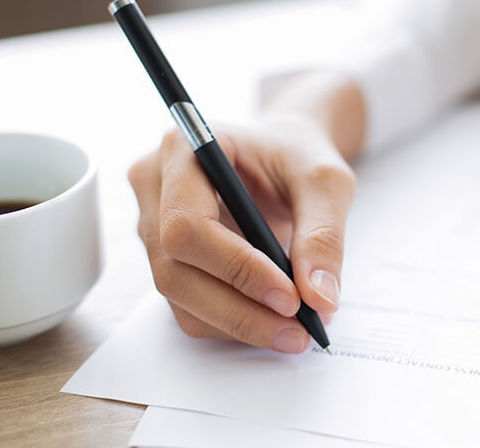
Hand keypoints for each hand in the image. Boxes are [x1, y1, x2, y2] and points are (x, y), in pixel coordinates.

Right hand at [128, 116, 354, 352]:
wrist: (284, 159)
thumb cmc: (298, 158)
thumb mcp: (327, 182)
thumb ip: (323, 235)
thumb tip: (318, 298)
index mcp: (184, 148)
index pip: (188, 223)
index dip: (236, 267)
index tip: (290, 297)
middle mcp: (154, 186)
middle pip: (175, 269)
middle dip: (239, 309)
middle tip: (298, 329)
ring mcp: (153, 225)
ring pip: (179, 296)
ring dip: (238, 324)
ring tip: (294, 331)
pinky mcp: (166, 258)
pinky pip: (188, 307)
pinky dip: (232, 324)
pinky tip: (273, 322)